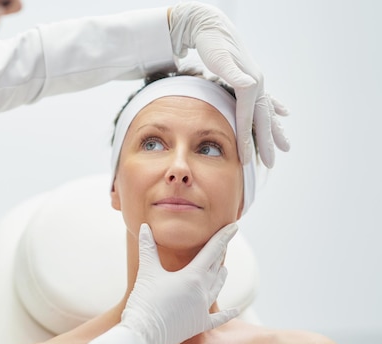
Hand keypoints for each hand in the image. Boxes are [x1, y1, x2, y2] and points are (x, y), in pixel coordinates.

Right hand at [120, 223, 238, 343]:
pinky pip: (219, 318)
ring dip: (221, 276)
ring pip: (218, 288)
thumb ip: (148, 247)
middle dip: (220, 254)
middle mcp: (203, 291)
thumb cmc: (144, 301)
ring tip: (224, 268)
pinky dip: (229, 313)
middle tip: (225, 242)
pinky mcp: (199, 325)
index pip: (213, 250)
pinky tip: (236, 310)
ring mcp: (203, 309)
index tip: (234, 226)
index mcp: (193, 276)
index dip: (224, 237)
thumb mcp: (147, 271)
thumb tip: (143, 227)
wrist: (143, 333)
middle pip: (216, 267)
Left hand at [168, 2, 289, 167]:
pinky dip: (274, 109)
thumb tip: (249, 86)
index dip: (247, 140)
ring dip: (275, 131)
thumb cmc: (212, 43)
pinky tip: (284, 114)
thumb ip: (233, 74)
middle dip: (267, 143)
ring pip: (267, 112)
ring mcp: (255, 81)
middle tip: (271, 165)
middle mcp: (256, 84)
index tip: (247, 160)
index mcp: (249, 84)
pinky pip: (265, 99)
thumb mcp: (219, 58)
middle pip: (263, 120)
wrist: (212, 26)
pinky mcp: (250, 78)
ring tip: (285, 147)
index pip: (247, 119)